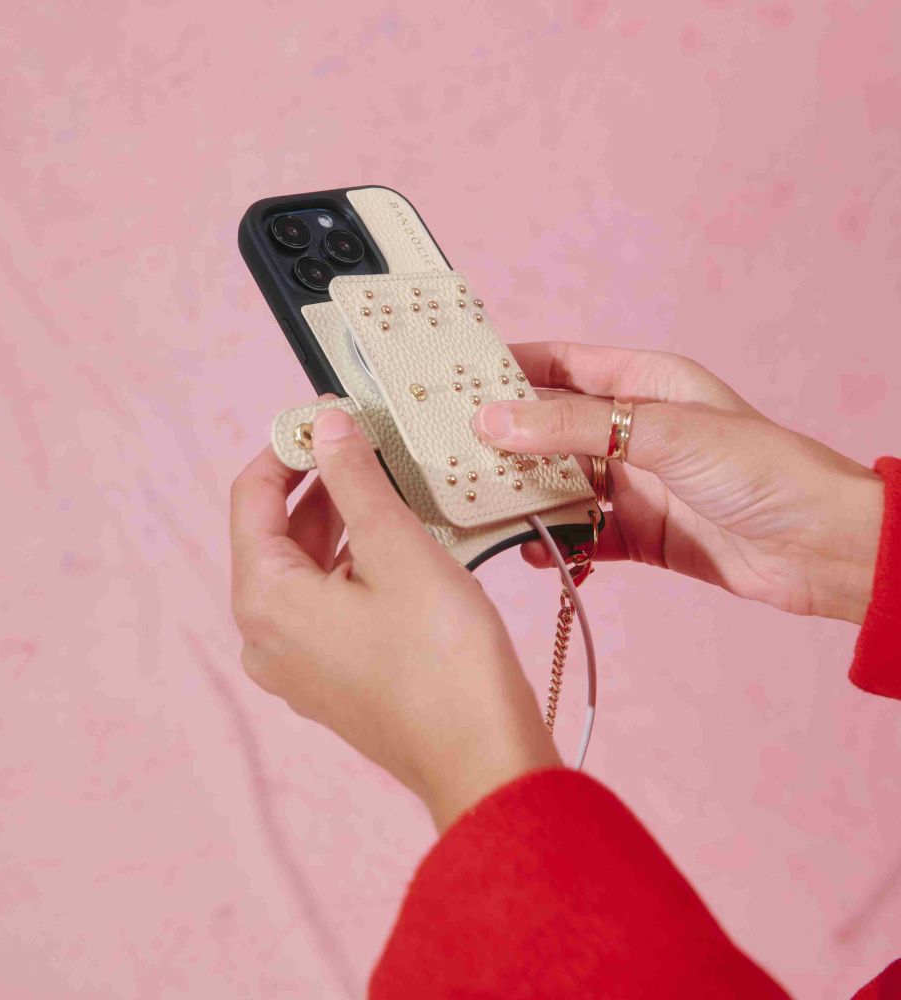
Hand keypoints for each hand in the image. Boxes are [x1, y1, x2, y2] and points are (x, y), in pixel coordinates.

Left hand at [229, 402, 559, 830]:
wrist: (483, 758)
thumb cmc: (444, 658)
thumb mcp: (398, 549)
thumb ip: (354, 479)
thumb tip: (325, 426)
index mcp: (264, 599)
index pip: (251, 496)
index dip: (287, 446)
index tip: (327, 414)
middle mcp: (264, 635)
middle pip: (278, 533)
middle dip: (321, 483)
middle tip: (368, 441)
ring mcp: (295, 664)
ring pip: (307, 569)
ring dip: (344, 523)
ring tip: (391, 484)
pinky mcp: (329, 679)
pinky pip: (327, 603)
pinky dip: (355, 565)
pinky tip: (399, 541)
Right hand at [472, 343, 883, 624]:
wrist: (821, 549)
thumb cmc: (762, 470)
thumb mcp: (662, 433)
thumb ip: (573, 427)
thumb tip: (494, 420)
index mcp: (643, 385)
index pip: (559, 365)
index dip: (508, 368)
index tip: (456, 380)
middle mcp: (632, 432)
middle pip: (549, 430)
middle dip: (505, 443)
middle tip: (454, 456)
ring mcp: (634, 484)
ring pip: (560, 487)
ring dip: (527, 500)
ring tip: (488, 510)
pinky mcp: (640, 533)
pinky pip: (582, 536)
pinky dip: (559, 545)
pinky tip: (539, 553)